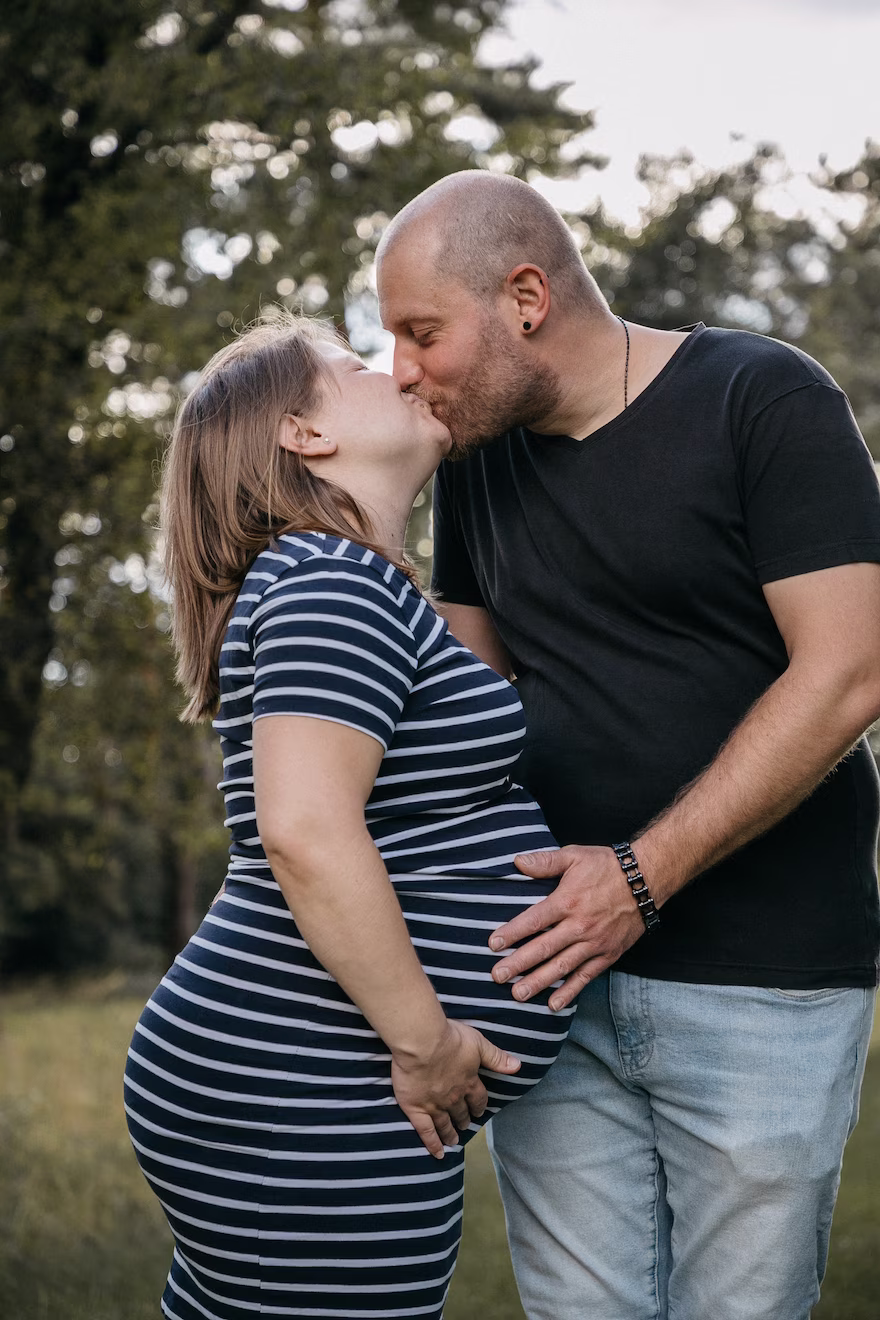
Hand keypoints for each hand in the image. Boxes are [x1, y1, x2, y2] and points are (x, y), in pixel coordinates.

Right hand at [391, 1020, 520, 1158]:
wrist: (422, 1042)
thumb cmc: (450, 1038)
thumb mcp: (478, 1043)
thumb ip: (496, 1057)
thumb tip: (517, 1067)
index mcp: (469, 1081)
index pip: (478, 1098)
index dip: (479, 1105)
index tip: (479, 1112)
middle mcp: (454, 1097)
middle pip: (461, 1112)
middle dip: (464, 1119)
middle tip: (464, 1125)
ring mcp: (435, 1105)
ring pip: (445, 1123)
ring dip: (450, 1133)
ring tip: (453, 1140)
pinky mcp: (416, 1109)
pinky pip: (425, 1131)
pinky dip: (432, 1144)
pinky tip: (437, 1153)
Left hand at [489, 845, 645, 1010]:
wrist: (646, 880)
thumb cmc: (607, 866)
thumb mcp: (574, 855)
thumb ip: (545, 861)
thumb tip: (517, 862)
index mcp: (567, 901)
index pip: (533, 920)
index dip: (512, 933)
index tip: (493, 944)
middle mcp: (579, 925)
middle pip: (543, 948)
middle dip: (518, 964)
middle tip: (497, 976)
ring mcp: (594, 943)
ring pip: (562, 967)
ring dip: (539, 982)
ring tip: (518, 994)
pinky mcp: (607, 955)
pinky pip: (585, 977)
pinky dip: (570, 992)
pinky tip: (554, 1004)